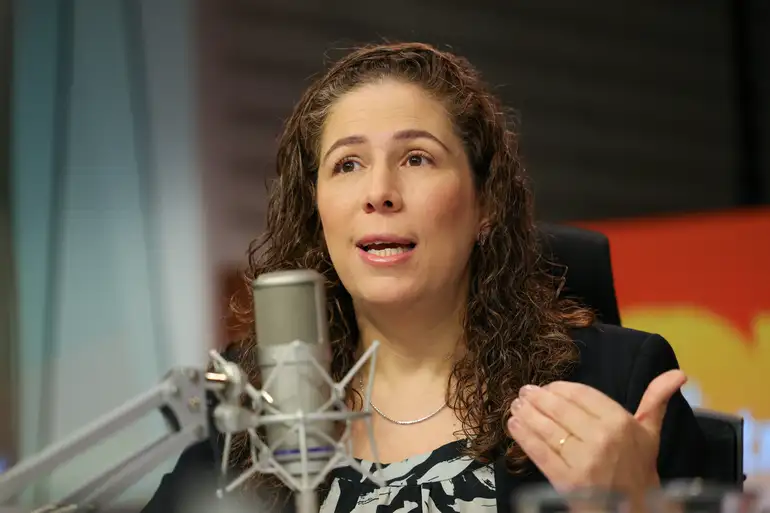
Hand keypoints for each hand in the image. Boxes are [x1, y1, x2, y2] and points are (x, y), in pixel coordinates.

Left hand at [506, 370, 685, 501]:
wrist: (634, 510)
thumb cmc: (639, 468)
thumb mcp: (650, 433)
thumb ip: (656, 400)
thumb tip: (679, 373)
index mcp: (621, 422)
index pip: (581, 394)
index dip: (560, 388)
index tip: (548, 386)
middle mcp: (602, 439)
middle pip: (560, 409)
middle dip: (538, 398)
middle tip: (525, 392)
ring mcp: (582, 460)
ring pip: (546, 428)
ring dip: (526, 413)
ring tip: (516, 405)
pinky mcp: (565, 480)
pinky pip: (538, 452)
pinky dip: (522, 436)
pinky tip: (513, 425)